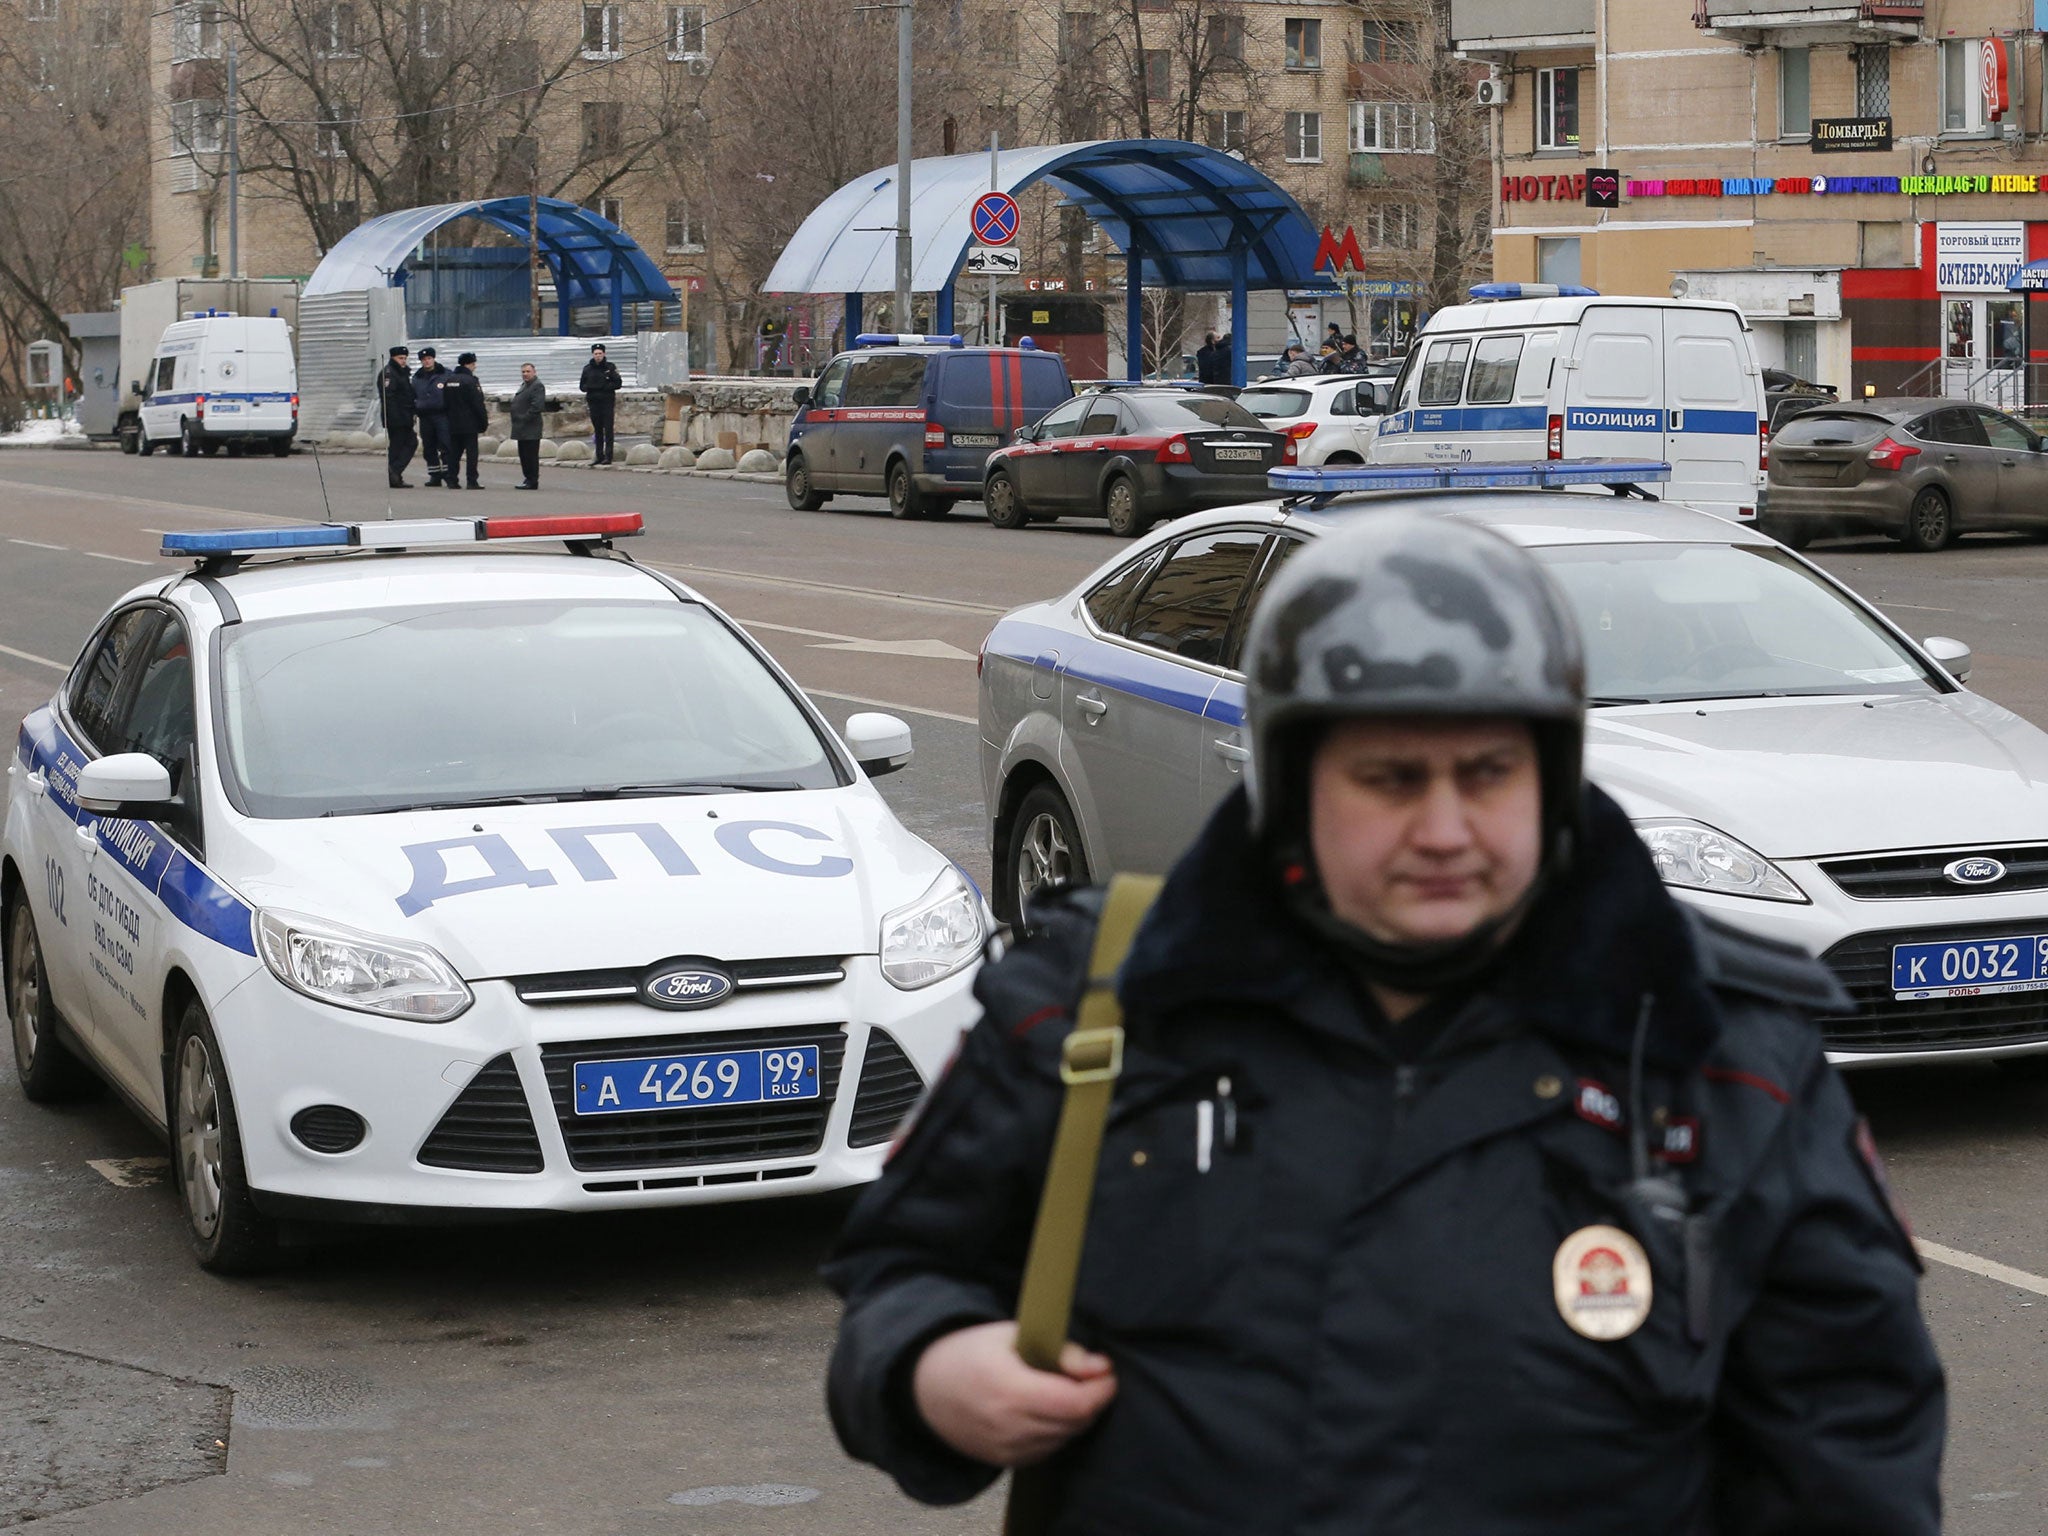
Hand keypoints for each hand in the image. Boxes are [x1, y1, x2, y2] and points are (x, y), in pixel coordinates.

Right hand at [911, 1320, 1116, 1467]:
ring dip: (1075, 1416)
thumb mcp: (1011, 1334)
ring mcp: (1006, 1450)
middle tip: (1089, 1375)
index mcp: (1009, 1389)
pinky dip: (1057, 1431)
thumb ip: (1059, 1350)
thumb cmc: (969, 1352)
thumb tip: (1100, 1366)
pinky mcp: (1004, 1462)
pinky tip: (1044, 1408)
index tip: (1106, 1370)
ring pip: (1065, 1438)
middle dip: (1092, 1399)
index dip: (1101, 1388)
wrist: (924, 1389)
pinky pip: (1048, 1450)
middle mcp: (1008, 1426)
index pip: (1075, 1403)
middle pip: (1075, 1423)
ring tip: (1062, 1388)